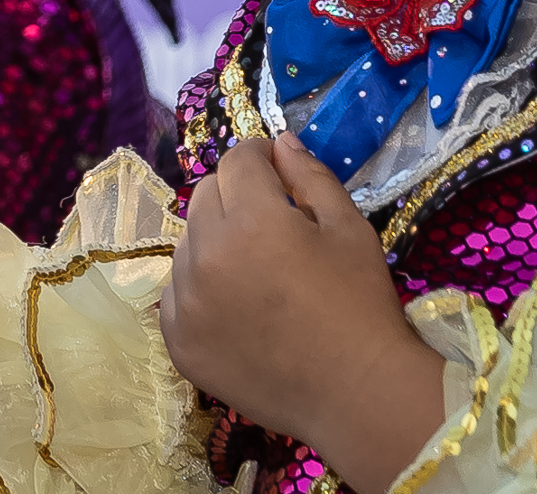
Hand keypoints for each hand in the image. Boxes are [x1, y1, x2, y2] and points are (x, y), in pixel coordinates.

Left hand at [162, 135, 445, 488]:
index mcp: (252, 221)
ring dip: (216, 241)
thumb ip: (310, 176)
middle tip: (273, 223)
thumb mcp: (349, 228)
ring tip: (257, 270)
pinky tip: (237, 304)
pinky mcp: (178, 342)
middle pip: (206, 195)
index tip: (280, 174)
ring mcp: (186, 302)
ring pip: (188, 243)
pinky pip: (176, 292)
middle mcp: (207, 256)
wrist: (357, 393)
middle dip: (237, 196)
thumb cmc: (360, 306)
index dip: (262, 159)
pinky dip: (200, 288)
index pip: (237, 161)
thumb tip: (280, 143)